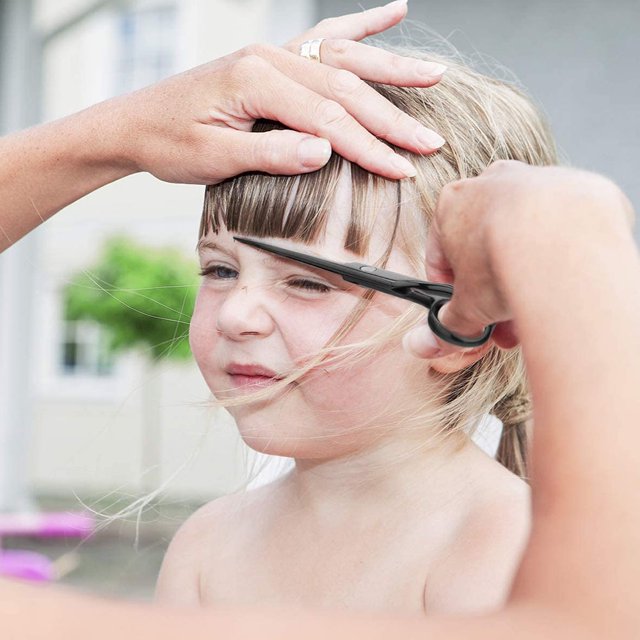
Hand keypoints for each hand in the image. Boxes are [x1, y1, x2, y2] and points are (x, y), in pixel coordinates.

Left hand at [109, 0, 445, 184]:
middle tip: (431, 141)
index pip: (326, 117)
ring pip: (344, 57)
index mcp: (255, 80)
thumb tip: (325, 151)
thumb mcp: (215, 158)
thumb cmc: (171, 144)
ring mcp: (273, 51)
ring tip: (435, 76)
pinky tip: (394, 13)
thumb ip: (270, 153)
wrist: (138, 122)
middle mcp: (269, 56)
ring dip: (391, 69)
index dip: (368, 147)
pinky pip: (323, 37)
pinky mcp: (273, 57)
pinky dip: (362, 26)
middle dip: (391, 118)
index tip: (402, 170)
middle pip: (344, 86)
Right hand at [402, 161, 633, 358]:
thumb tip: (432, 340)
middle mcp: (492, 184)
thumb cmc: (505, 260)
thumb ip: (449, 324)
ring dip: (525, 273)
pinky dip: (558, 254)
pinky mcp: (574, 187)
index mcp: (452, 203)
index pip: (441, 252)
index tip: (464, 309)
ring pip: (524, 236)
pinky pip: (560, 228)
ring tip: (536, 308)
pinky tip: (562, 283)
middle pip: (486, 244)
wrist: (565, 240)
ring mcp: (534, 180)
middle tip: (502, 319)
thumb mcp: (467, 307)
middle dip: (493, 288)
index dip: (451, 289)